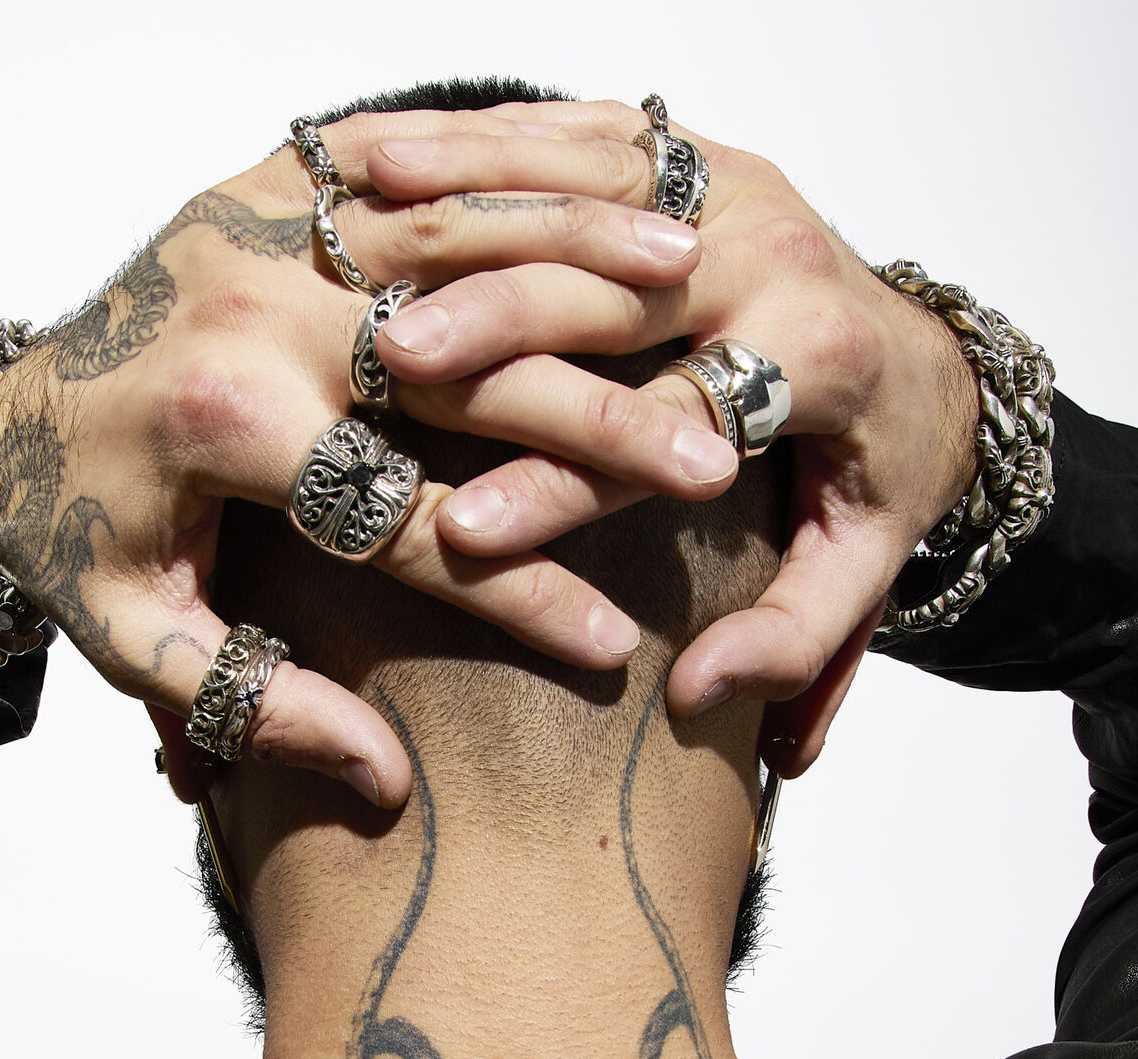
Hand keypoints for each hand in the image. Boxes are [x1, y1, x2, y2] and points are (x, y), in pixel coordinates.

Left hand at [0, 103, 717, 805]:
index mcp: (222, 429)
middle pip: (459, 371)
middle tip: (709, 468)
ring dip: (580, 263)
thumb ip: (254, 704)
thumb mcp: (135, 641)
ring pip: (455, 242)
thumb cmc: (74, 540)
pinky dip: (509, 178)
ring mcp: (257, 228)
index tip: (609, 650)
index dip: (512, 591)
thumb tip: (383, 777)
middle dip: (592, 421)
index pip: (401, 522)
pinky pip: (406, 167)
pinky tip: (596, 190)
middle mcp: (249, 312)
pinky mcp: (262, 182)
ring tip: (696, 285)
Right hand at [369, 109, 979, 774]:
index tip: (470, 534)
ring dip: (467, 200)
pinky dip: (483, 137)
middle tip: (388, 360)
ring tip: (356, 224)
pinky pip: (579, 131)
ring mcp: (732, 187)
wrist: (936, 362)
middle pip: (612, 284)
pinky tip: (390, 155)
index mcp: (818, 353)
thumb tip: (699, 693)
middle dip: (493, 322)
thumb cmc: (882, 472)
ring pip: (581, 183)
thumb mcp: (866, 566)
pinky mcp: (695, 154)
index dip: (567, 480)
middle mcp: (774, 250)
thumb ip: (793, 638)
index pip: (673, 416)